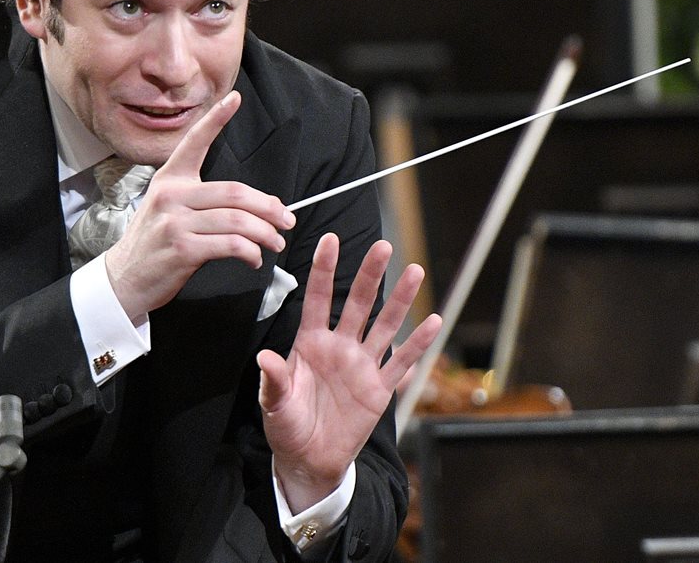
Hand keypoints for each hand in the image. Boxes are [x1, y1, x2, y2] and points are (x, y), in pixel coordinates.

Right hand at [105, 91, 295, 321]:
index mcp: (170, 180)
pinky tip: (253, 258)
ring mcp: (174, 222)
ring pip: (236, 220)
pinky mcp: (181, 248)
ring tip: (276, 243)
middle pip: (234, 192)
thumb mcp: (169, 210)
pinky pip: (229, 245)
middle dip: (268, 207)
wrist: (125, 278)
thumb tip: (255, 206)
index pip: (195, 142)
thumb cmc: (155, 244)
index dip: (215, 119)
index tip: (234, 99)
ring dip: (265, 233)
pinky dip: (250, 252)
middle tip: (286, 219)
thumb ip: (204, 201)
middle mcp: (171, 195)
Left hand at [257, 233, 440, 512]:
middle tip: (382, 246)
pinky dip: (417, 344)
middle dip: (369, 274)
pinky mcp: (379, 389)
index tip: (329, 239)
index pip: (318, 298)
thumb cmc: (287, 426)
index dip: (324, 269)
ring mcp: (362, 365)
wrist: (308, 459)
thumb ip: (274, 379)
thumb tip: (265, 357)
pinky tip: (433, 321)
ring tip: (414, 271)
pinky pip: (401, 363)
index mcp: (310, 342)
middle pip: (358, 303)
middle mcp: (339, 346)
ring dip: (400, 300)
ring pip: (384, 325)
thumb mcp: (274, 403)